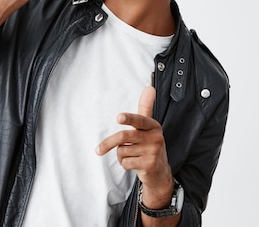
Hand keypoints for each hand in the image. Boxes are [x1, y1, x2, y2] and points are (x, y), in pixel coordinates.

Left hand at [96, 86, 174, 206]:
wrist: (160, 171)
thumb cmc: (149, 145)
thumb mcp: (148, 127)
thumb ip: (146, 108)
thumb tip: (149, 88)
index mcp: (153, 126)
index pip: (139, 120)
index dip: (128, 118)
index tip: (119, 117)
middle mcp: (155, 137)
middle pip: (123, 137)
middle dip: (108, 144)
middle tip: (98, 150)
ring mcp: (154, 151)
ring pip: (122, 151)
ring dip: (121, 155)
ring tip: (132, 156)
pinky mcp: (150, 164)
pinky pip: (126, 163)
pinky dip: (124, 164)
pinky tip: (134, 163)